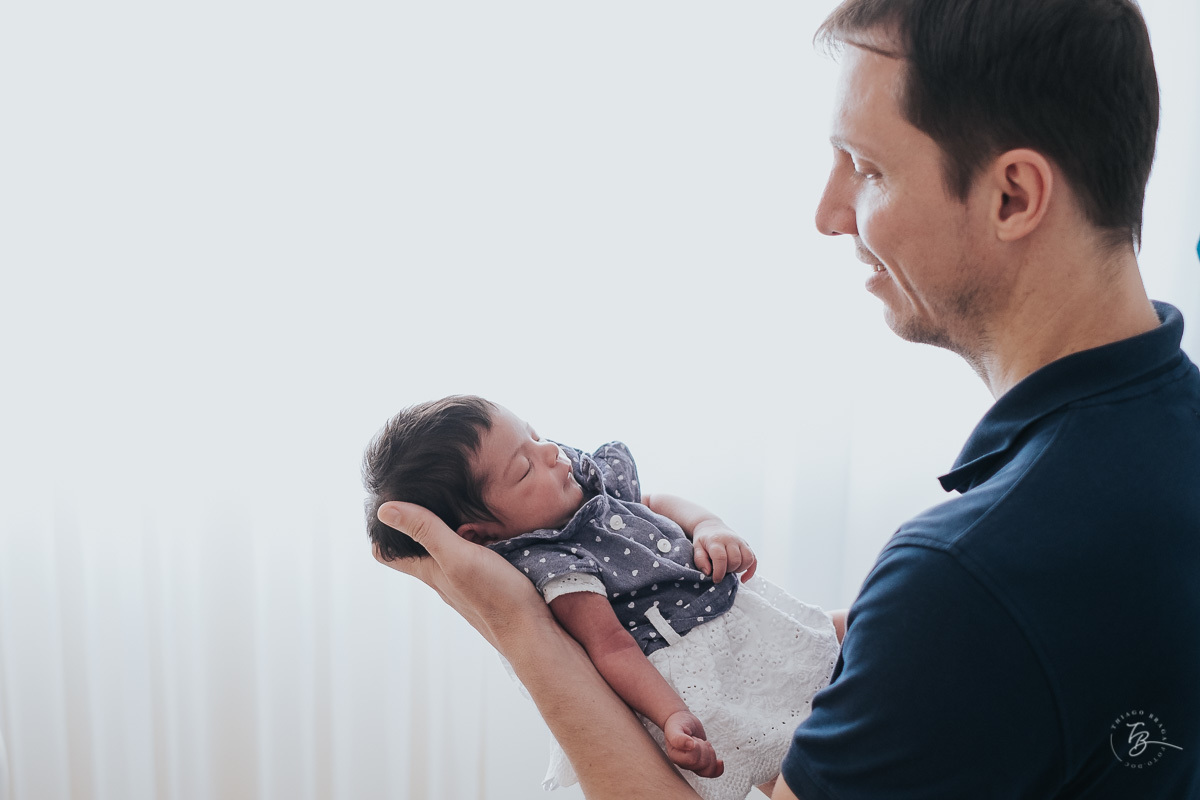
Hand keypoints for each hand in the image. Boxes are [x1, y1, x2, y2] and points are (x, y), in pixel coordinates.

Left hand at [372, 501, 548, 651]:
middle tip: (432, 496)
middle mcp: (442, 577)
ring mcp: (466, 580)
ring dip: (453, 528)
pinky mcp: (488, 580)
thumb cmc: (495, 597)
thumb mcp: (458, 556)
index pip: (388, 555)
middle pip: (419, 547)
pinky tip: (490, 527)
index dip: (382, 533)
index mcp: (429, 571)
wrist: (533, 630)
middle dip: (420, 521)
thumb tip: (383, 510)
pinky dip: (477, 537)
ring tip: (465, 505)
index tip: (389, 507)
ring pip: (449, 548)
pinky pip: (474, 553)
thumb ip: (426, 531)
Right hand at [663, 710, 723, 778]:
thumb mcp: (674, 728)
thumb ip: (678, 738)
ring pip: (708, 770)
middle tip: (697, 739)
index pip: (693, 759)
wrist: (682, 722)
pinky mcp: (701, 764)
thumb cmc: (676, 724)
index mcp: (675, 756)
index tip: (692, 738)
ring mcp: (692, 765)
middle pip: (703, 764)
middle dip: (704, 748)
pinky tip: (720, 761)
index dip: (697, 747)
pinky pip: (712, 773)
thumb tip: (690, 746)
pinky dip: (718, 768)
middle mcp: (683, 763)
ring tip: (703, 743)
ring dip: (710, 754)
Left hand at [692, 522, 757, 582]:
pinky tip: (743, 578)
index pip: (721, 557)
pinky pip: (754, 560)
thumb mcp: (696, 548)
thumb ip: (700, 560)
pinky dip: (750, 571)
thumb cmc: (703, 540)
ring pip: (748, 559)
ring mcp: (741, 542)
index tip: (716, 579)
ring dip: (740, 569)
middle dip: (729, 570)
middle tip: (721, 570)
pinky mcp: (747, 546)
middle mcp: (731, 540)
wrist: (711, 526)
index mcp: (716, 540)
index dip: (719, 572)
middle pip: (735, 560)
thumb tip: (708, 572)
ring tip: (730, 569)